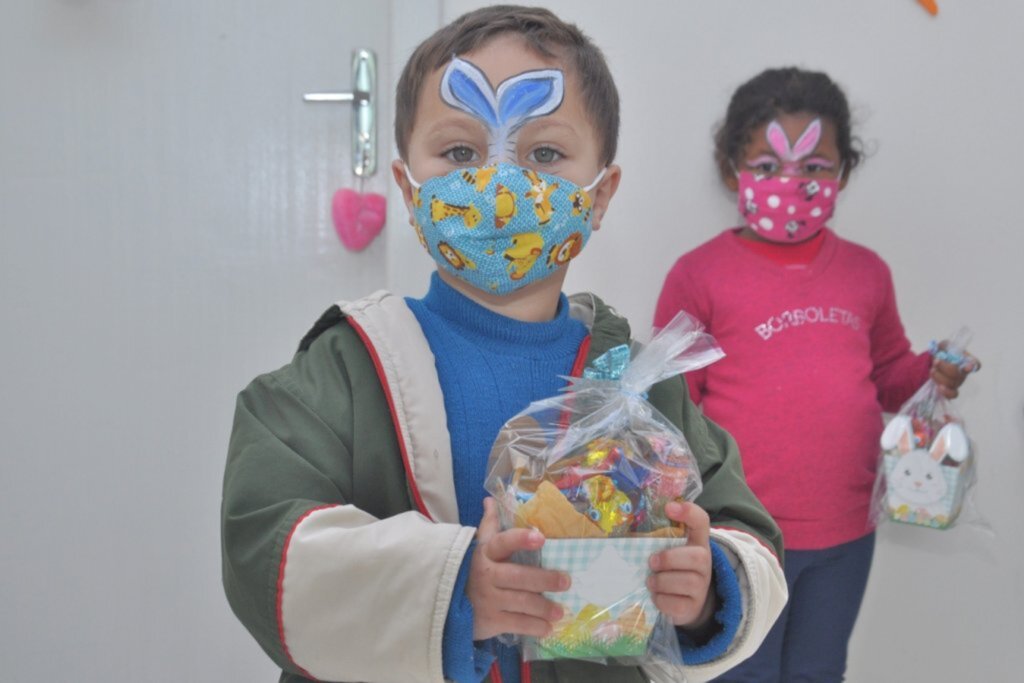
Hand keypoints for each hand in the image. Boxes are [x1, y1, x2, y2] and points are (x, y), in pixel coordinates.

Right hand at [467, 497, 569, 640]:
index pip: (503, 542)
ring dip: (543, 607)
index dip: (520, 539)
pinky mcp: (491, 621)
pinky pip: (516, 624)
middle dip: (544, 579)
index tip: (540, 537)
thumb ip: (489, 525)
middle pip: (518, 577)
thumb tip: (490, 499)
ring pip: (521, 602)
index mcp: (486, 554)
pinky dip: (534, 627)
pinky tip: (547, 627)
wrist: (446, 603)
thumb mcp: (478, 547)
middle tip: (566, 581)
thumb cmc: (470, 570)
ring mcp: (489, 600)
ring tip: (560, 611)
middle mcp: (487, 576)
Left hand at [647, 501, 715, 628]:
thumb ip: (658, 536)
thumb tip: (629, 521)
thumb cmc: (671, 569)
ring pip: (687, 582)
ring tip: (650, 581)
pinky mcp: (693, 607)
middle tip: (651, 562)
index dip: (689, 512)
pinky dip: (662, 600)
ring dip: (662, 581)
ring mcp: (701, 587)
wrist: (685, 602)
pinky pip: (678, 604)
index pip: (701, 521)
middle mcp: (704, 563)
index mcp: (697, 543)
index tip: (668, 508)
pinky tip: (656, 596)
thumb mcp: (669, 550)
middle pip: (697, 557)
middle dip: (670, 559)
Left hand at [930, 342, 980, 398]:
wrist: (931, 364)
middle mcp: (963, 373)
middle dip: (945, 368)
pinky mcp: (950, 390)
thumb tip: (943, 352)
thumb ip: (944, 346)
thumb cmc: (940, 354)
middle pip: (959, 375)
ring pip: (952, 383)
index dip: (973, 365)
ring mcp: (957, 383)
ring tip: (932, 370)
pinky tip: (939, 387)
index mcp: (965, 360)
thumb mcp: (942, 346)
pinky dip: (946, 392)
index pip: (975, 364)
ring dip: (939, 376)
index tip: (967, 366)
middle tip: (936, 361)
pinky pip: (952, 395)